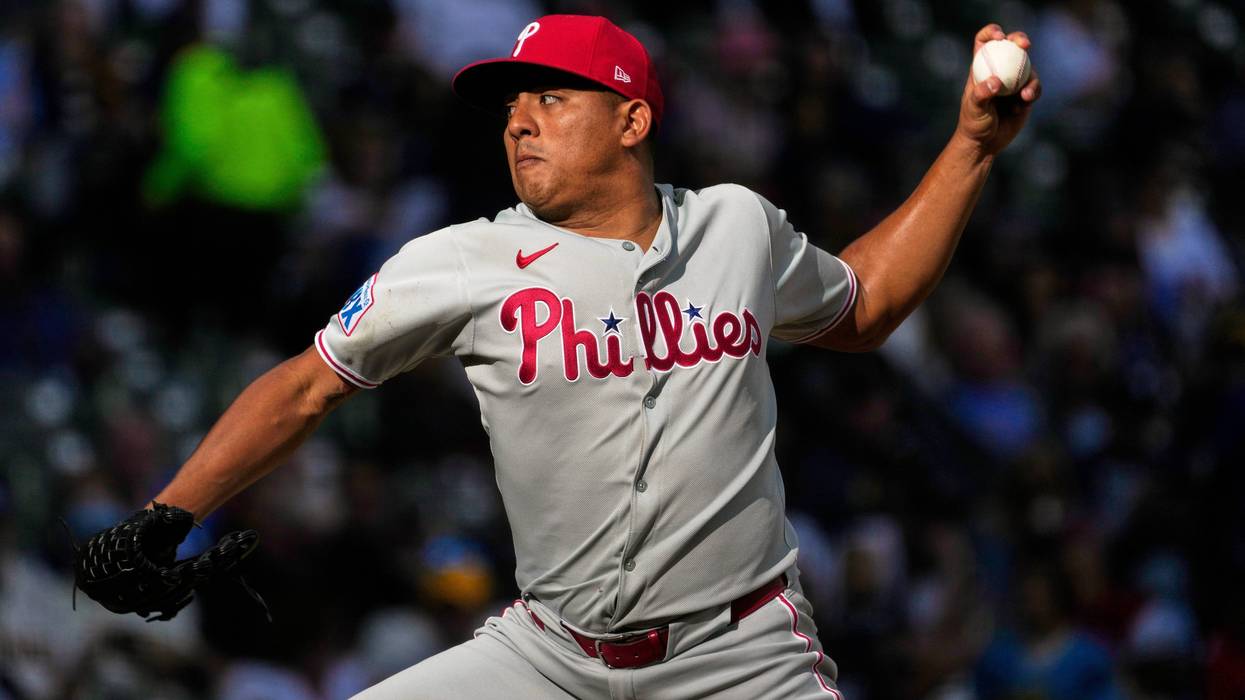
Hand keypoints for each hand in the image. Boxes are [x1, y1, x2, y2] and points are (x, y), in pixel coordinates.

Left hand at [956, 24, 1041, 157]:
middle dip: (1019, 39)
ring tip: (1025, 96)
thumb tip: (996, 82)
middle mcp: (998, 70)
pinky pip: (1035, 86)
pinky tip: (1025, 103)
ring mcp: (1013, 81)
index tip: (999, 36)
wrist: (985, 144)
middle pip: (1011, 46)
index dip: (991, 33)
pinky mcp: (1024, 94)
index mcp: (981, 68)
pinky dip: (1033, 91)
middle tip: (1024, 44)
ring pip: (1028, 67)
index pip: (984, 42)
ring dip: (1030, 77)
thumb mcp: (974, 109)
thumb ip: (982, 94)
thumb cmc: (973, 124)